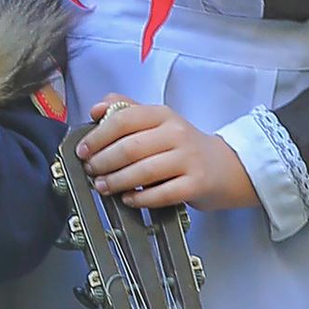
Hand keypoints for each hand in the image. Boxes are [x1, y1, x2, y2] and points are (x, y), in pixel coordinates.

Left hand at [75, 99, 253, 213]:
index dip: (98, 136)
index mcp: (162, 114)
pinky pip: (161, 194)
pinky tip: (127, 199)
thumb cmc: (183, 145)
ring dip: (116, 181)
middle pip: (130, 148)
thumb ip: (126, 110)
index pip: (123, 120)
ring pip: (143, 172)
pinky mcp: (196, 185)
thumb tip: (96, 109)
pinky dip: (140, 198)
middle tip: (90, 171)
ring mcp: (188, 160)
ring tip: (102, 186)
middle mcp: (176, 133)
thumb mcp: (158, 121)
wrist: (226, 166)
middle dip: (103, 162)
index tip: (82, 150)